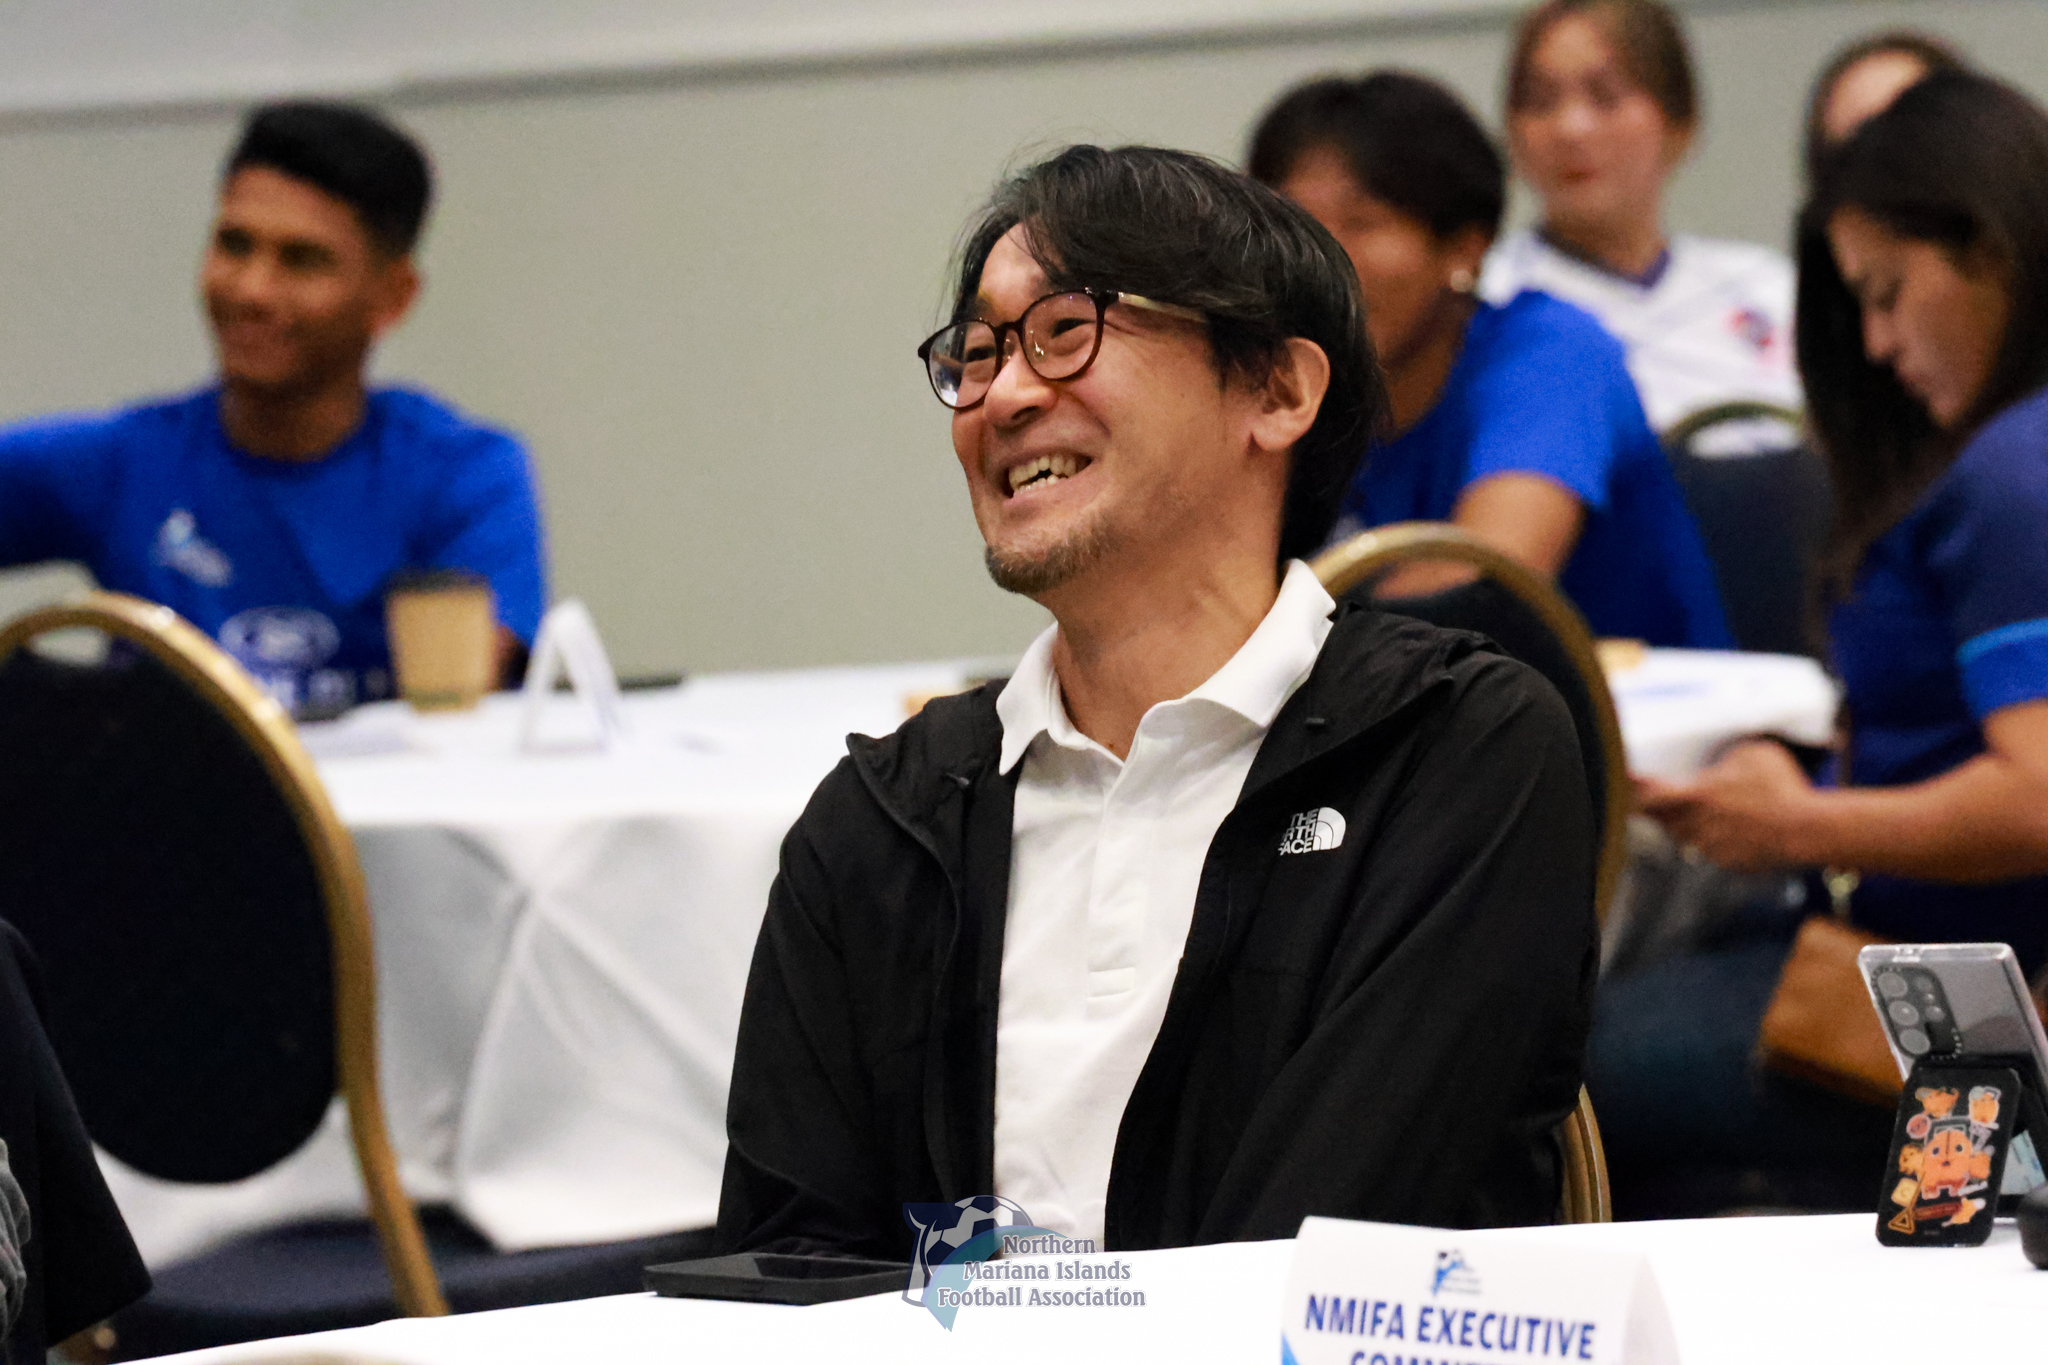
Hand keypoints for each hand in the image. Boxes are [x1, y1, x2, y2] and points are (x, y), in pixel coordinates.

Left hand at [1633, 740, 1816, 871]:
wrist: (1809, 830)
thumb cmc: (1783, 787)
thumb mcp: (1753, 754)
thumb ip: (1728, 759)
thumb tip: (1724, 766)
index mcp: (1697, 795)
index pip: (1649, 792)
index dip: (1632, 786)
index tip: (1620, 780)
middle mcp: (1697, 825)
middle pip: (1660, 818)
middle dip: (1650, 808)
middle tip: (1642, 798)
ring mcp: (1712, 847)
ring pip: (1684, 835)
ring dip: (1681, 824)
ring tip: (1687, 812)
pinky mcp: (1729, 863)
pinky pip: (1711, 850)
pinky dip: (1712, 839)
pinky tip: (1727, 829)